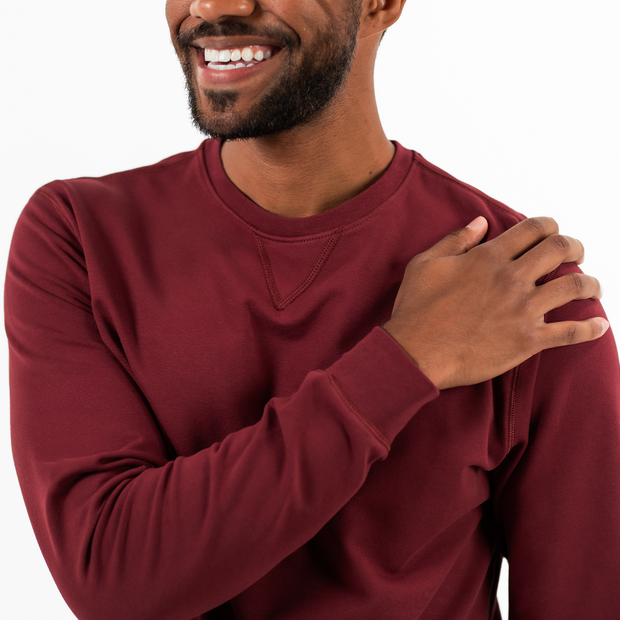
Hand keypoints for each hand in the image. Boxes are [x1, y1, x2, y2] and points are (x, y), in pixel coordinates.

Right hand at [382, 216, 607, 389]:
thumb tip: (480, 222)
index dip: (548, 225)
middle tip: (576, 253)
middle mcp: (511, 279)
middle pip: (560, 249)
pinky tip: (599, 326)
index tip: (551, 231)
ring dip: (590, 283)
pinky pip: (570, 333)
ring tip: (592, 287)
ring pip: (574, 286)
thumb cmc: (416, 309)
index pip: (532, 229)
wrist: (415, 353)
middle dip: (575, 246)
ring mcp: (522, 310)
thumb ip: (455, 240)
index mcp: (488, 258)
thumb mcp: (425, 264)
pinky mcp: (527, 341)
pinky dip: (590, 329)